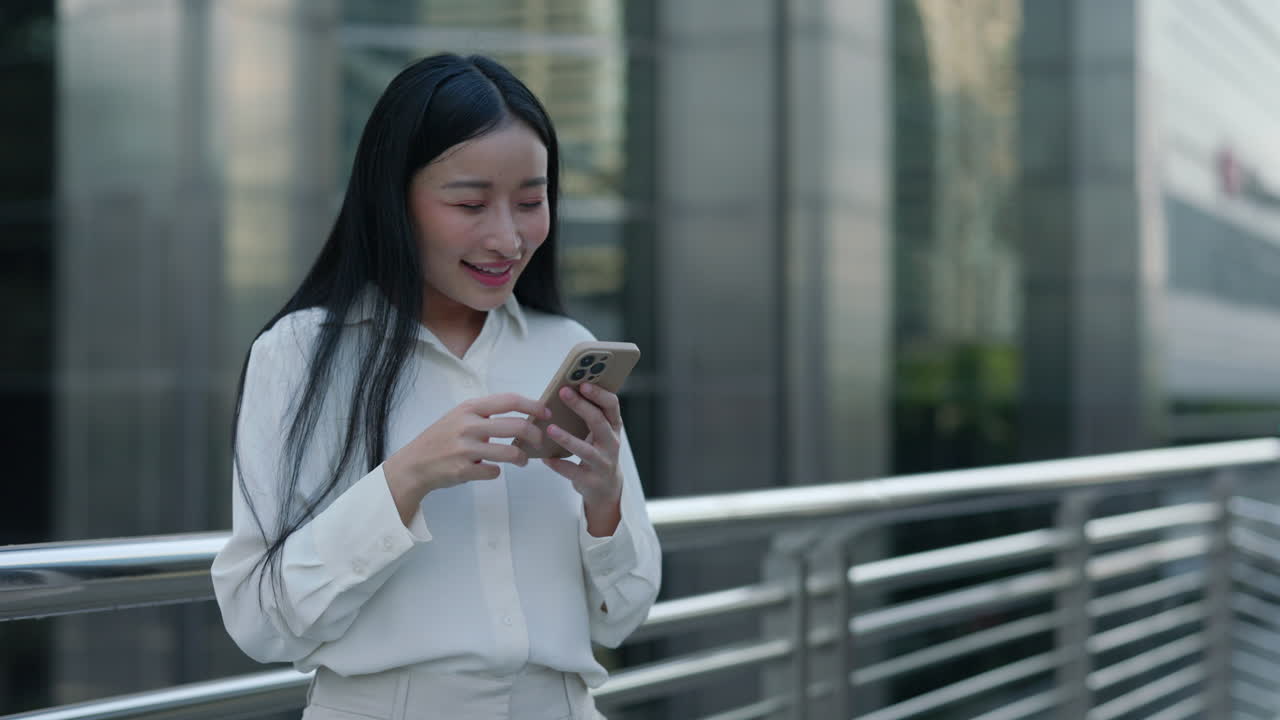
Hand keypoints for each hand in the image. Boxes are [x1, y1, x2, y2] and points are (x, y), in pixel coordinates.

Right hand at [384, 394, 547, 512]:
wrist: (414, 464)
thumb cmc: (440, 439)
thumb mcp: (459, 417)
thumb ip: (484, 415)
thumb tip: (521, 416)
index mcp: (470, 408)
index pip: (509, 401)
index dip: (533, 405)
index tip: (546, 413)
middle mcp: (468, 425)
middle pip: (516, 426)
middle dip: (535, 435)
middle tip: (539, 441)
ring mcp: (465, 448)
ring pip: (509, 452)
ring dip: (521, 458)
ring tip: (522, 461)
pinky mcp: (463, 470)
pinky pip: (493, 472)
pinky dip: (496, 472)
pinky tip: (490, 470)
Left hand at [543, 383, 623, 535]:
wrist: (606, 487)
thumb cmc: (598, 451)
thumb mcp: (600, 433)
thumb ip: (590, 415)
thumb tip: (564, 391)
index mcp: (613, 427)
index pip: (612, 406)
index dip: (599, 393)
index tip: (583, 383)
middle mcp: (611, 443)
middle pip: (598, 422)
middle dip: (581, 406)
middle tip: (563, 393)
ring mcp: (603, 463)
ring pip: (586, 450)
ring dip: (567, 438)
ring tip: (550, 428)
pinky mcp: (592, 481)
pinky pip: (574, 471)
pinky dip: (558, 465)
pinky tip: (545, 458)